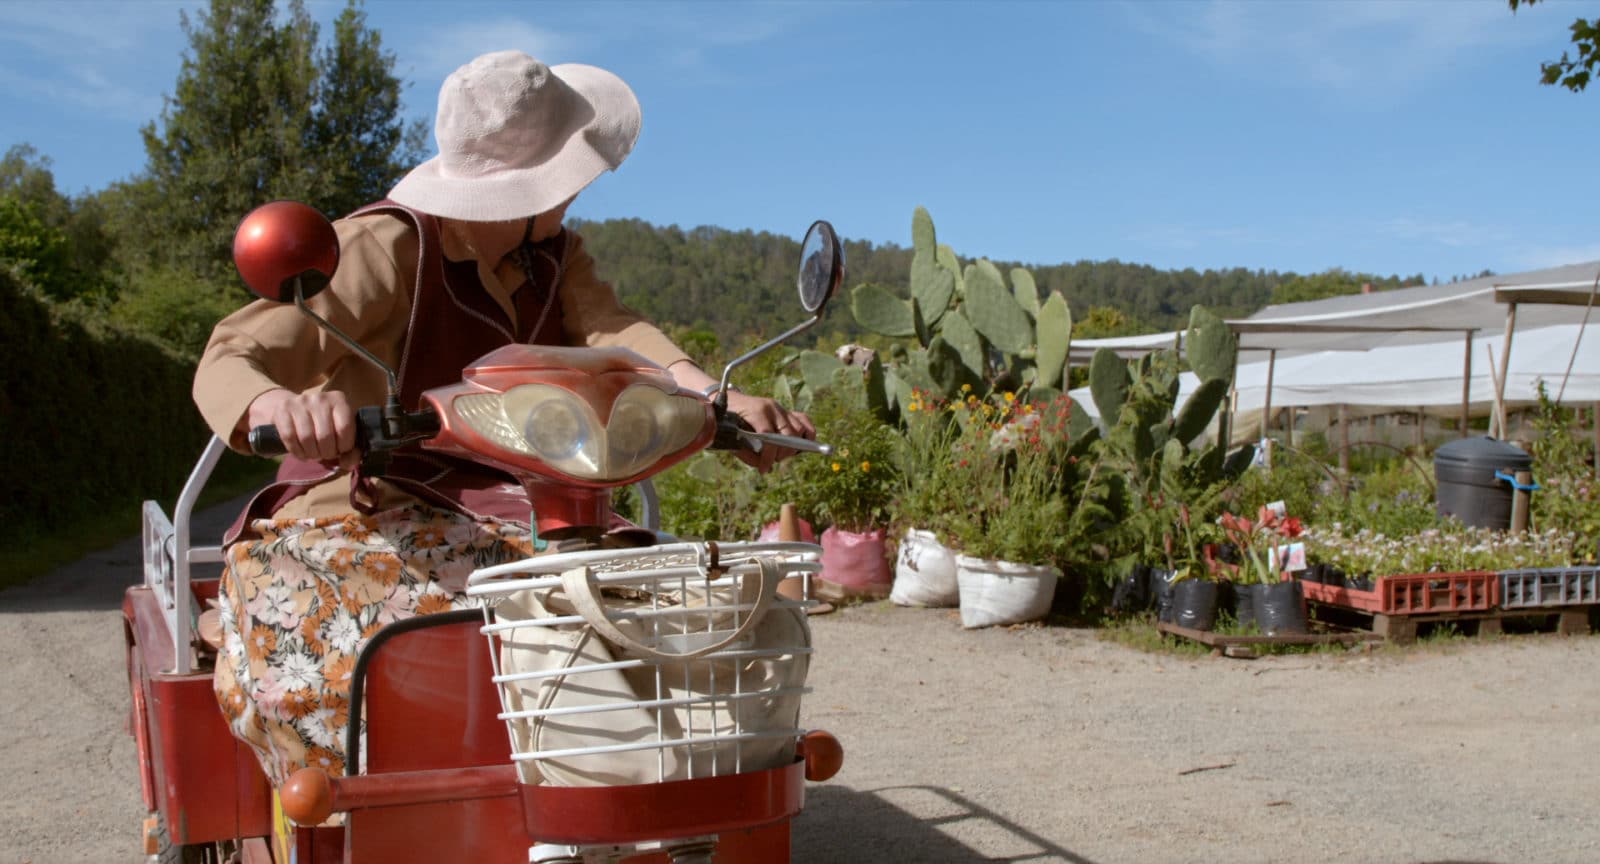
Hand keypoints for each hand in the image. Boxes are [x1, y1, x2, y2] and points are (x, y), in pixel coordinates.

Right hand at [244, 388, 358, 468]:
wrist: (293, 409)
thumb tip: (349, 463)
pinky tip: (302, 453)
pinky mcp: (282, 410)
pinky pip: (289, 438)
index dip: (344, 446)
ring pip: (306, 438)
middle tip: (326, 454)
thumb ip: (351, 450)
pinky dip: (297, 452)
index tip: (341, 450)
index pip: (345, 428)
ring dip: (312, 454)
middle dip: (327, 452)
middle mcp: (320, 398)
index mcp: (339, 400)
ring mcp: (300, 402)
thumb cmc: (323, 424)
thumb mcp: (340, 431)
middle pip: (325, 436)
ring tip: (314, 454)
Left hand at [724, 391, 814, 472]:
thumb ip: (747, 454)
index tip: (763, 469)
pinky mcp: (786, 411)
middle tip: (772, 461)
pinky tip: (801, 445)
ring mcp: (781, 408)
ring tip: (780, 454)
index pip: (769, 436)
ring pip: (799, 429)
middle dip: (781, 454)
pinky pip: (804, 421)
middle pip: (788, 435)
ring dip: (792, 447)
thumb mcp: (731, 438)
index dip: (769, 456)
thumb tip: (764, 466)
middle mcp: (772, 408)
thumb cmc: (728, 421)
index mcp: (757, 411)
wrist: (729, 401)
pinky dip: (807, 433)